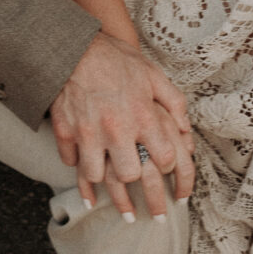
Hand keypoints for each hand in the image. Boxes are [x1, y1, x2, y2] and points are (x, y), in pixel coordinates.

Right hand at [50, 31, 194, 221]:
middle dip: (140, 187)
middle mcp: (116, 128)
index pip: (165, 158)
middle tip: (151, 207)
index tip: (172, 176)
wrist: (72, 47)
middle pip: (130, 174)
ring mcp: (88, 132)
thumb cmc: (115, 59)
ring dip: (107, 186)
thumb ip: (174, 102)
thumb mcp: (152, 74)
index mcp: (142, 115)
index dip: (172, 171)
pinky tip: (87, 185)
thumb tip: (187, 129)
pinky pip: (71, 163)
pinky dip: (78, 173)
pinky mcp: (65, 131)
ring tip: (120, 202)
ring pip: (98, 175)